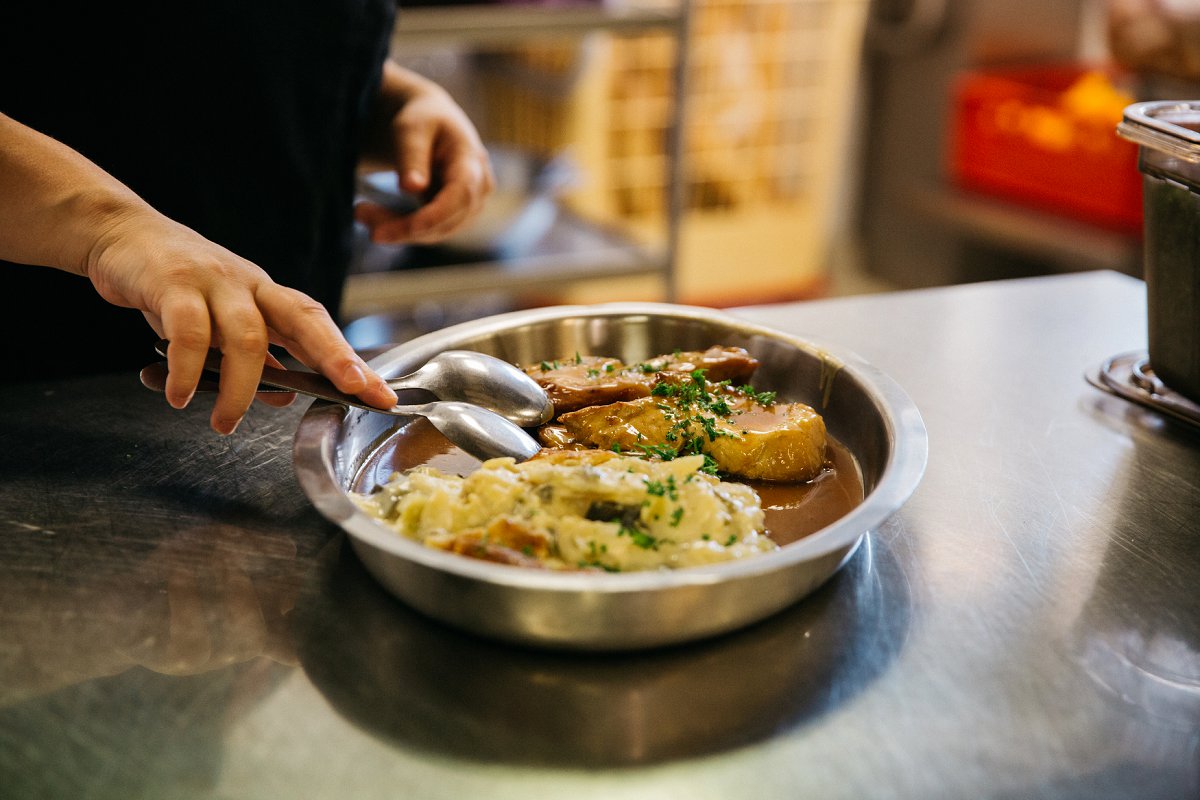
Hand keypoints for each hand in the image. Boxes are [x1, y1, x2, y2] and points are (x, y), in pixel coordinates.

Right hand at [0, 112, 397, 434]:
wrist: (122, 235)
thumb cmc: (180, 284)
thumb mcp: (223, 319)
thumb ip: (255, 355)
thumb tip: (283, 396)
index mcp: (269, 297)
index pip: (320, 327)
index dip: (351, 361)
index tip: (381, 396)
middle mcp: (251, 284)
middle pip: (304, 319)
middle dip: (334, 357)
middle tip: (351, 393)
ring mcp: (215, 280)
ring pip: (246, 335)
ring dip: (240, 388)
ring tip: (225, 424)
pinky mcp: (172, 281)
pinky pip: (188, 331)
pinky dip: (186, 368)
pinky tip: (179, 396)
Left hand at [355, 62, 493, 244]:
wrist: (430, 122)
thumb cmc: (421, 120)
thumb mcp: (410, 129)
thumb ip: (411, 156)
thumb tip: (412, 188)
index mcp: (471, 160)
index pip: (461, 196)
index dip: (434, 217)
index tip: (404, 228)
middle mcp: (479, 187)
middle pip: (447, 220)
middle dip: (404, 226)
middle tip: (358, 214)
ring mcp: (470, 205)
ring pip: (436, 232)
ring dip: (399, 230)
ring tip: (360, 213)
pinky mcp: (454, 215)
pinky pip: (429, 231)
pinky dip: (401, 229)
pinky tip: (374, 218)